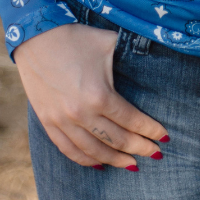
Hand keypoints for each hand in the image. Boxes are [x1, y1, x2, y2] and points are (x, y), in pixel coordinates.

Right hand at [14, 22, 167, 168]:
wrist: (36, 35)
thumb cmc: (76, 37)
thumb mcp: (109, 43)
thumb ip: (130, 57)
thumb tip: (153, 61)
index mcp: (99, 95)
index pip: (132, 121)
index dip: (150, 131)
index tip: (164, 138)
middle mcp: (81, 114)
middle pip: (117, 140)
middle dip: (140, 148)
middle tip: (155, 153)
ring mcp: (62, 121)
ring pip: (94, 152)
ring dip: (116, 160)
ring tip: (132, 164)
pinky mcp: (48, 123)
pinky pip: (69, 151)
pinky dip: (87, 160)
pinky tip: (100, 165)